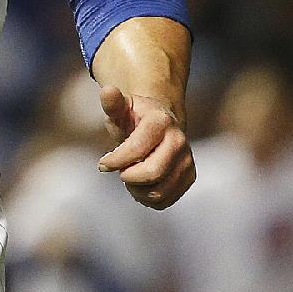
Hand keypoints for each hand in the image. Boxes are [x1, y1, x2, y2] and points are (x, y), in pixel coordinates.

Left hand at [98, 86, 195, 208]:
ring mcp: (187, 160)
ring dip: (136, 189)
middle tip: (120, 170)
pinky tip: (140, 184)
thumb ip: (112, 103)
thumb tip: (108, 90)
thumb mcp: (120, 109)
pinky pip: (165, 201)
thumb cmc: (133, 118)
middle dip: (128, 176)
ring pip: (158, 191)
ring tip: (129, 175)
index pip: (137, 149)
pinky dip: (146, 198)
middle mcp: (179, 141)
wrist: (158, 126)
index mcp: (161, 121)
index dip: (115, 161)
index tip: (102, 164)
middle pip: (151, 173)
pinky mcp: (189, 177)